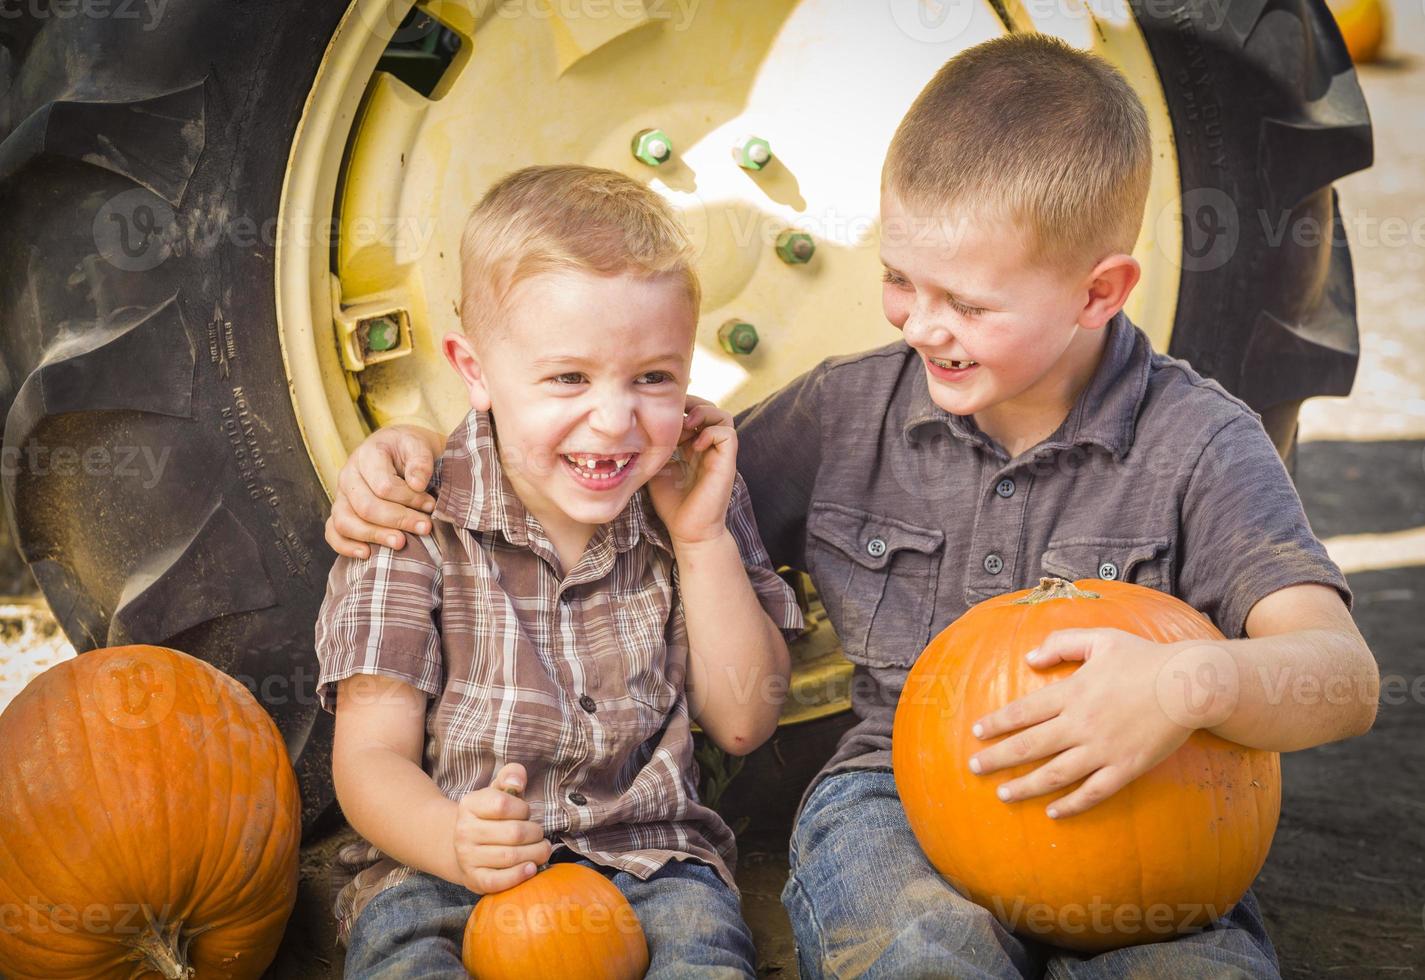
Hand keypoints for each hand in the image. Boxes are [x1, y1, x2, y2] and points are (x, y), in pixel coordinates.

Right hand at [325, 424, 442, 558]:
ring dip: (375, 536)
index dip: (409, 499)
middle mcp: (349, 475)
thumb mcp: (419, 446)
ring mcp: (341, 495)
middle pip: (366, 507)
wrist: (400, 450)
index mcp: (367, 455)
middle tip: (425, 528)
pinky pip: (333, 532)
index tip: (432, 505)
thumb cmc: (411, 450)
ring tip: (400, 543)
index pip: (384, 486)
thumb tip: (417, 483)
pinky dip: (345, 546)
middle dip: (398, 520)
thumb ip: (421, 461)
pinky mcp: (340, 512)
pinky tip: (367, 553)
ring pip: (346, 522)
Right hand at [452, 763, 552, 893]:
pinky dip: (519, 876)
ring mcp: (467, 857)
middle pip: (513, 833)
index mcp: (469, 804)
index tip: (526, 813)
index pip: (503, 804)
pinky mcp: (474, 880)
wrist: (466, 846)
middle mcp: (464, 831)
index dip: (523, 809)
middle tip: (539, 835)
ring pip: (510, 856)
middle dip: (535, 834)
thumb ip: (511, 776)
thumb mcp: (498, 790)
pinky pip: (498, 881)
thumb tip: (517, 783)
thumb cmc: (491, 816)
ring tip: (541, 850)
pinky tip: (532, 868)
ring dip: (535, 853)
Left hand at [647, 396, 738, 545]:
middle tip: (675, 415)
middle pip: (710, 409)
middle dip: (692, 404)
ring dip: (704, 414)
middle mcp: (709, 447)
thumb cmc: (672, 504)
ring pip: (723, 417)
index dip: (681, 408)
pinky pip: (728, 434)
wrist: (688, 530)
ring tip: (687, 425)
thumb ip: (653, 449)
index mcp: (694, 447)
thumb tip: (635, 432)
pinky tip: (694, 447)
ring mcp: (719, 454)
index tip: (662, 414)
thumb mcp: (656, 469)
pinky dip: (711, 432)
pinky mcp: (727, 463)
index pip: (694, 413)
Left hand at [965, 629, 1233, 818]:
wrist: (1190, 685)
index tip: (976, 733)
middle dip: (998, 759)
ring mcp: (1103, 749)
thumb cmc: (1144, 658)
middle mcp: (1082, 724)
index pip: (1023, 712)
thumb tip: (1028, 657)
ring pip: (1055, 774)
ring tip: (1003, 795)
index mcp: (1072, 692)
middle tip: (974, 768)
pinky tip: (1052, 812)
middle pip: (1030, 745)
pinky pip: (1093, 792)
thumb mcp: (1100, 639)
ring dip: (1025, 786)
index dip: (997, 724)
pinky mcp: (1125, 768)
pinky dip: (1071, 805)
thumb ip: (1062, 644)